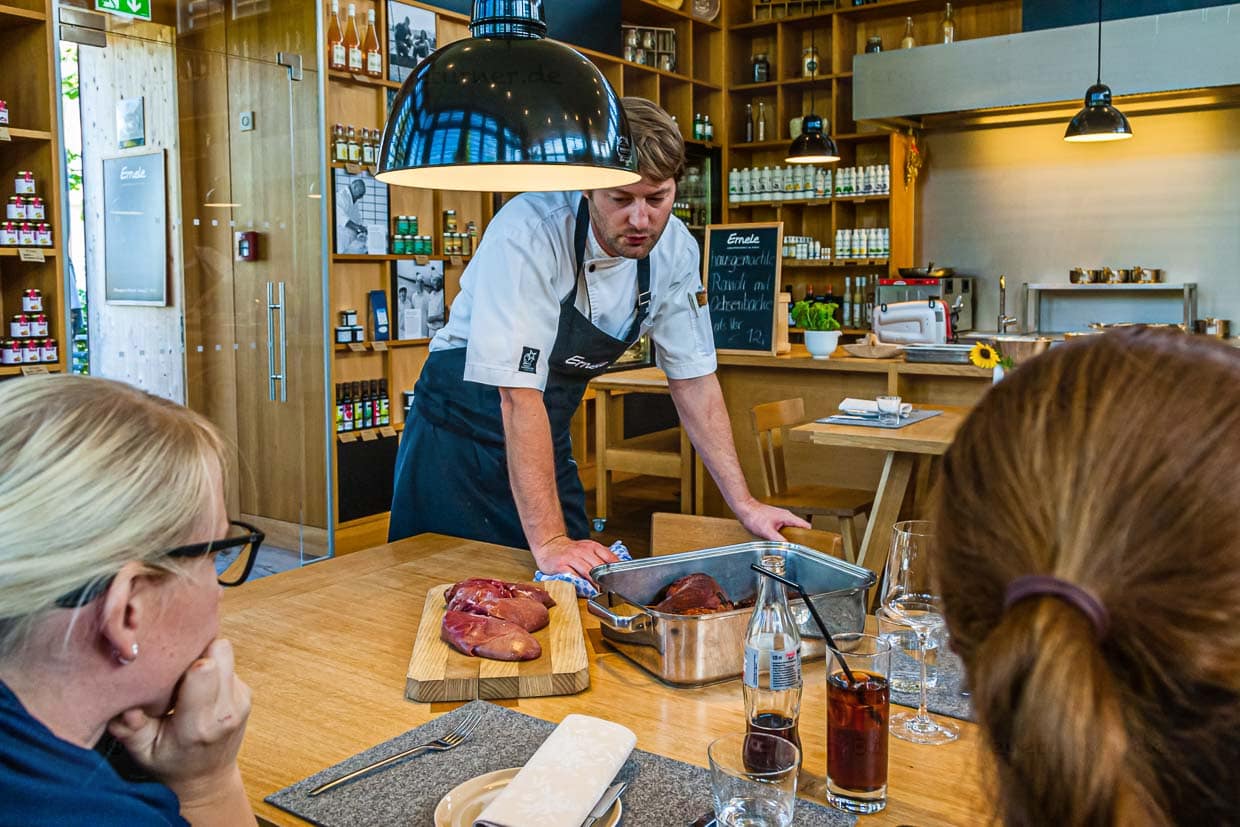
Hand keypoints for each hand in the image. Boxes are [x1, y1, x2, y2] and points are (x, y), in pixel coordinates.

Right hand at [108, 639, 251, 806]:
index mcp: (198, 725)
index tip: (163, 667)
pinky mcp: (246, 691)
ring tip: (184, 679)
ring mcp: (241, 698)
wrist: (207, 777)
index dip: (182, 659)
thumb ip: (129, 728)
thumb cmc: (170, 762)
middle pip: (218, 651)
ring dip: (204, 657)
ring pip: (224, 652)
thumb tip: (124, 703)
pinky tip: (196, 686)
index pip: (203, 670)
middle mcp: (226, 710)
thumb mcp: (142, 751)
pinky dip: (211, 668)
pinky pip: (227, 663)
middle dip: (194, 650)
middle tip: (174, 668)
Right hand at [532, 536, 618, 582]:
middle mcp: (582, 551)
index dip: (616, 570)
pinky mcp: (561, 566)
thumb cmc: (570, 550)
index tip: (620, 580)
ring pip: (588, 572)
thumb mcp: (588, 548)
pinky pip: (573, 577)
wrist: (549, 545)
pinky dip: (580, 584)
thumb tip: (618, 568)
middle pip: (599, 566)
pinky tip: (585, 590)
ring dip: (595, 584)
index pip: (609, 558)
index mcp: (592, 546)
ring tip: (601, 593)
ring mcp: (571, 558)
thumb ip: (601, 556)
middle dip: (606, 580)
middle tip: (611, 590)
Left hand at [735, 500, 810, 540]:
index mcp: (788, 517)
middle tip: (799, 547)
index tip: (810, 543)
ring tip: (790, 545)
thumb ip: (778, 540)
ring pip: (791, 529)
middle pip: (799, 528)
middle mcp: (786, 516)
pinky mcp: (775, 520)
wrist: (744, 508)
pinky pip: (784, 529)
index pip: (805, 525)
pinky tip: (780, 541)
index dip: (809, 535)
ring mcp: (781, 518)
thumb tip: (786, 547)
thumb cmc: (754, 516)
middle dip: (800, 538)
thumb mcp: (767, 531)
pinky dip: (784, 535)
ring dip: (791, 537)